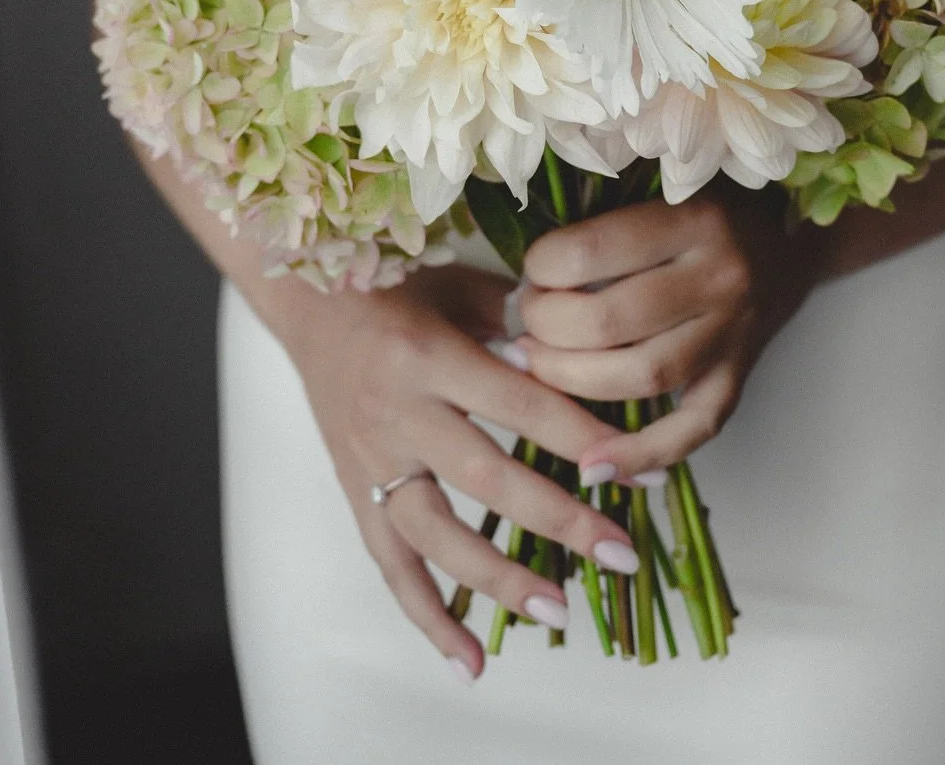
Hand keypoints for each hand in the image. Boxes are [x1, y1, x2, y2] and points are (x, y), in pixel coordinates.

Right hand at [282, 263, 641, 681]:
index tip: (635, 467)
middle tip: (619, 552)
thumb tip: (590, 360)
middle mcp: (397, 411)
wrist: (309, 300)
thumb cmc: (399, 286)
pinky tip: (471, 660)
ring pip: (434, 534)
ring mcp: (372, 457)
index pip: (518, 403)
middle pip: (485, 476)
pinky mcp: (356, 488)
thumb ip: (521, 321)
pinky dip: (427, 615)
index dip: (578, 437)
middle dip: (558, 519)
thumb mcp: (461, 285)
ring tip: (558, 611)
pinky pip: (390, 562)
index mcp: (429, 353)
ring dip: (498, 579)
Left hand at [514, 187, 821, 483]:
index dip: (544, 267)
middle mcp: (718, 278)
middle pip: (610, 320)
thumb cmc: (714, 206)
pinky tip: (591, 463)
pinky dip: (640, 452)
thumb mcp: (667, 186)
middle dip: (547, 327)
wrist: (793, 240)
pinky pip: (692, 428)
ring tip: (536, 365)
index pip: (594, 252)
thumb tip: (528, 272)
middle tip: (526, 320)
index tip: (532, 269)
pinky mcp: (738, 377)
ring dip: (572, 380)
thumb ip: (609, 217)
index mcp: (694, 219)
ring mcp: (732, 334)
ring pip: (642, 376)